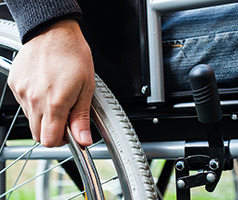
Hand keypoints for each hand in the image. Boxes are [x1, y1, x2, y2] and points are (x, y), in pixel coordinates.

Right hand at [8, 20, 94, 146]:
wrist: (54, 31)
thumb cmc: (73, 55)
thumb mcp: (86, 88)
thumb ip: (81, 118)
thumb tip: (83, 140)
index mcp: (55, 103)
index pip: (50, 140)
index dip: (62, 140)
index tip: (70, 132)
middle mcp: (35, 100)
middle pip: (39, 134)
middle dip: (53, 131)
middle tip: (66, 115)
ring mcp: (23, 93)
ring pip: (32, 121)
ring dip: (45, 117)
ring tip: (57, 98)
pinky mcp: (16, 85)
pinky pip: (25, 105)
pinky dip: (36, 105)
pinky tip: (46, 90)